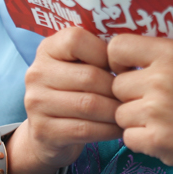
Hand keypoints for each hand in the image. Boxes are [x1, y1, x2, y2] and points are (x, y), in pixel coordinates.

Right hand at [4, 28, 122, 173]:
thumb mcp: (79, 65)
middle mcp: (37, 73)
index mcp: (48, 49)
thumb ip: (99, 53)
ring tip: (130, 111)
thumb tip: (135, 54)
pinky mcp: (44, 131)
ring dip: (116, 110)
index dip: (106, 54)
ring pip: (89, 105)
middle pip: (89, 76)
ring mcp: (36, 103)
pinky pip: (85, 129)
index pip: (77, 41)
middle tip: (136, 95)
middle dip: (117, 88)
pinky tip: (119, 128)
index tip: (122, 67)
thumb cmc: (74, 90)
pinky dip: (108, 129)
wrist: (47, 132)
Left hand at [109, 35, 172, 173]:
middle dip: (130, 97)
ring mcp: (157, 110)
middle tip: (155, 104)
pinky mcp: (157, 139)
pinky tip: (167, 137)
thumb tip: (130, 52)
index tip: (127, 71)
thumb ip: (166, 56)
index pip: (117, 46)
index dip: (117, 61)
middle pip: (116, 86)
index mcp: (172, 52)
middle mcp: (161, 77)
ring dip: (136, 121)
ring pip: (120, 114)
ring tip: (165, 121)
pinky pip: (128, 138)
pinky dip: (143, 141)